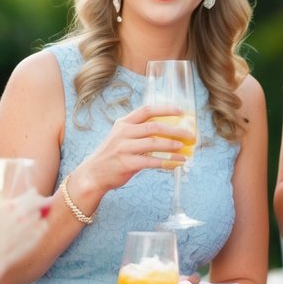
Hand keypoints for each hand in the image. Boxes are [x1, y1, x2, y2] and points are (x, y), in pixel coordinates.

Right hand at [0, 190, 48, 268]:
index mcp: (9, 208)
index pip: (29, 195)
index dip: (32, 193)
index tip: (33, 192)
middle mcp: (22, 216)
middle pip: (40, 203)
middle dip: (41, 201)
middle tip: (42, 201)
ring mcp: (30, 228)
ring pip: (41, 215)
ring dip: (40, 213)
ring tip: (39, 213)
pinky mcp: (33, 240)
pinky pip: (44, 228)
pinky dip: (42, 225)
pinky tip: (40, 226)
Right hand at [79, 103, 195, 193]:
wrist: (93, 174)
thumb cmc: (112, 155)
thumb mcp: (121, 137)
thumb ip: (140, 132)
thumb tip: (169, 132)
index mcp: (123, 123)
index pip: (147, 110)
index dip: (166, 109)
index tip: (182, 111)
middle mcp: (123, 133)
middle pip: (154, 126)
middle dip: (175, 129)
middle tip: (190, 134)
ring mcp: (124, 148)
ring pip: (154, 143)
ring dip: (172, 145)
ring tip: (185, 147)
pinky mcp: (127, 163)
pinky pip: (152, 161)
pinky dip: (167, 162)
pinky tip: (177, 162)